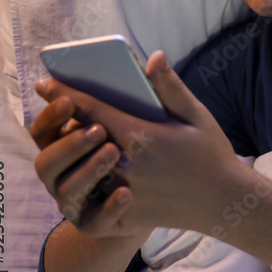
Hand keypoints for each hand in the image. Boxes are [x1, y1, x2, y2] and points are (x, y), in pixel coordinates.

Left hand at [31, 50, 246, 236]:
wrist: (225, 200)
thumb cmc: (212, 153)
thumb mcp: (197, 115)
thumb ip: (171, 87)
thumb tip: (154, 56)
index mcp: (141, 136)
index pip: (91, 110)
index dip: (65, 94)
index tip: (46, 84)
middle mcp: (127, 165)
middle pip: (80, 141)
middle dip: (63, 125)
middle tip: (55, 114)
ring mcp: (125, 193)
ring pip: (81, 173)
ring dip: (72, 158)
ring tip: (69, 145)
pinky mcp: (127, 215)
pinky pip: (92, 205)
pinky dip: (86, 191)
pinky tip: (87, 179)